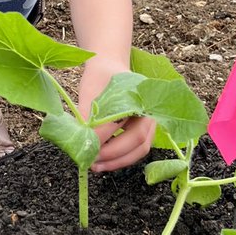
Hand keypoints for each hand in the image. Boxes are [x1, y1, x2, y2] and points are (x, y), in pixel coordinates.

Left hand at [78, 56, 155, 172]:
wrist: (109, 68)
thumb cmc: (100, 77)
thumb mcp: (90, 91)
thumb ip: (89, 115)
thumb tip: (85, 143)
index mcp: (140, 95)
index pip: (123, 122)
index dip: (104, 137)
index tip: (87, 147)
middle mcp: (150, 110)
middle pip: (139, 140)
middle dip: (114, 155)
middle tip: (92, 162)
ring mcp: (150, 122)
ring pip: (140, 148)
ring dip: (118, 161)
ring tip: (96, 166)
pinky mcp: (144, 131)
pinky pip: (136, 149)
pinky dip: (121, 158)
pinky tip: (104, 161)